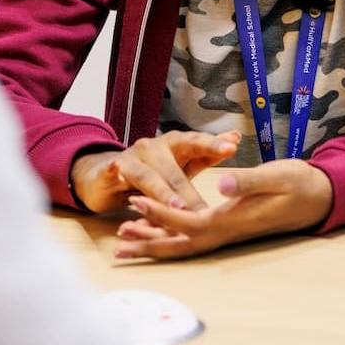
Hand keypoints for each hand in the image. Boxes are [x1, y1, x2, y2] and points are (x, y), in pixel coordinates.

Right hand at [68, 130, 239, 214]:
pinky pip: (111, 173)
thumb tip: (237, 136)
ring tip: (175, 206)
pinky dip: (113, 172)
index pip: (196, 143)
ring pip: (147, 177)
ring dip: (161, 192)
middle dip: (188, 191)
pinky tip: (115, 171)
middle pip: (173, 170)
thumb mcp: (182, 163)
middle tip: (202, 207)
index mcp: (174, 144)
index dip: (213, 145)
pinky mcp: (108, 171)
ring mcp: (130, 159)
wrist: (109, 175)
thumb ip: (207, 153)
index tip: (231, 147)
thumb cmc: (154, 171)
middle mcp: (153, 148)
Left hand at [113, 159, 332, 259]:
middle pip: (180, 244)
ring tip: (126, 240)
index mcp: (233, 219)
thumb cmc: (300, 184)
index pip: (189, 221)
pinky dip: (172, 235)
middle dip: (149, 244)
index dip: (161, 213)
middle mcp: (227, 232)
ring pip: (185, 244)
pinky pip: (194, 237)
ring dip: (156, 242)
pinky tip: (157, 228)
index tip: (136, 201)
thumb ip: (249, 181)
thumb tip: (223, 185)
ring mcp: (228, 232)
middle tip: (118, 245)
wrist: (321, 196)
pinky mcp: (230, 226)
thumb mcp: (278, 176)